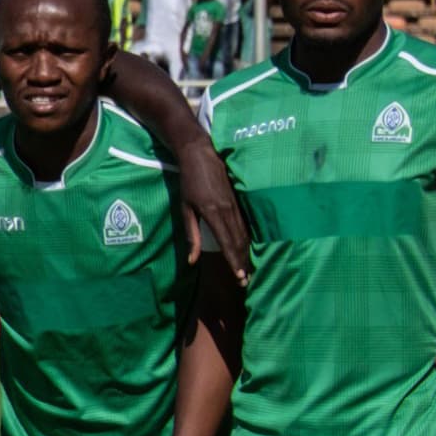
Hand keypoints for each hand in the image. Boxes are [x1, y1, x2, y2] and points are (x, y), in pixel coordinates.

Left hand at [169, 138, 249, 281]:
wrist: (201, 154)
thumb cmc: (189, 182)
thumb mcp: (186, 208)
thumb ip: (192, 235)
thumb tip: (192, 260)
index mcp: (214, 213)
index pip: (227, 243)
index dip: (233, 261)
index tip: (239, 277)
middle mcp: (228, 211)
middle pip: (239, 241)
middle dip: (243, 262)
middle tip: (246, 280)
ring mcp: (236, 205)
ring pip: (245, 233)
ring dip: (247, 252)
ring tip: (249, 269)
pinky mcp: (240, 200)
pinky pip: (246, 224)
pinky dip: (248, 239)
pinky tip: (249, 249)